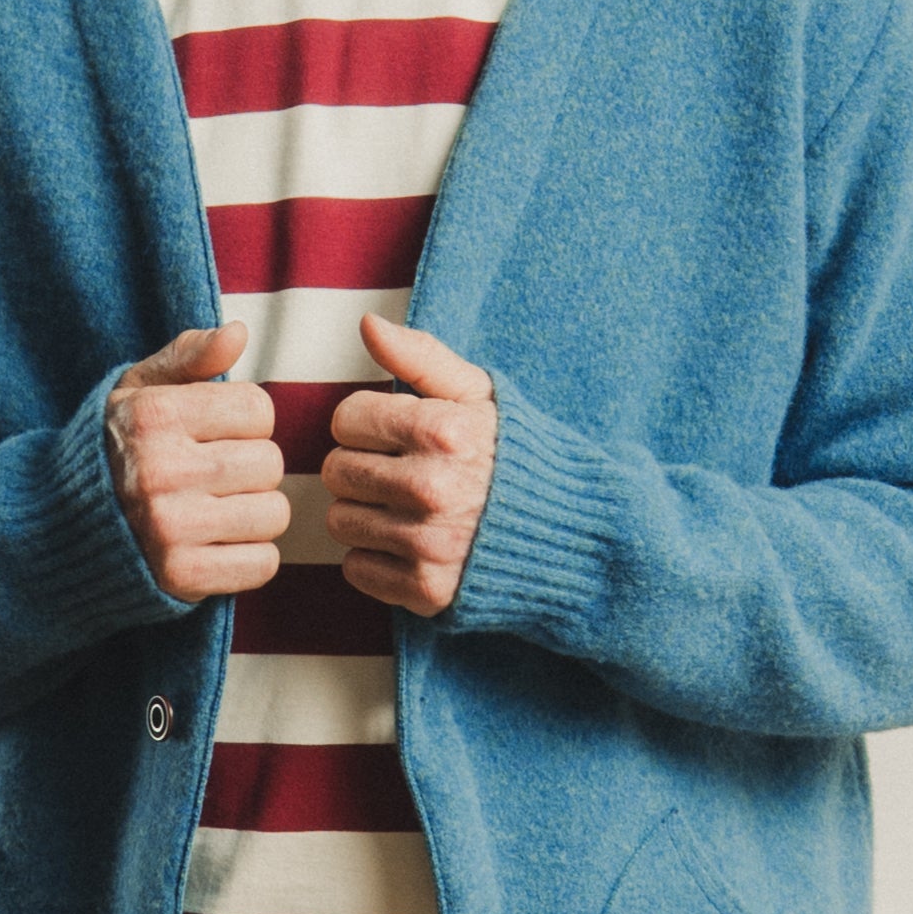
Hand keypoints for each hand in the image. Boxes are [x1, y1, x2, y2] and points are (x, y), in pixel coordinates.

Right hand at [106, 322, 289, 599]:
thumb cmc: (116, 449)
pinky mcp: (181, 576)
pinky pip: (263, 563)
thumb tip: (237, 333)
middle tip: (216, 475)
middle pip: (270, 462)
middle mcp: (159, 471)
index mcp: (153, 416)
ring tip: (217, 509)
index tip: (216, 434)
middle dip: (251, 467)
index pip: (258, 409)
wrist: (60, 526)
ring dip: (255, 513)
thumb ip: (188, 355)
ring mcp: (169, 528)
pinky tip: (218, 545)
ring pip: (273, 514)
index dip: (245, 421)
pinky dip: (250, 557)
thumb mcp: (138, 390)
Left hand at [321, 314, 497, 617]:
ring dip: (365, 514)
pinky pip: (356, 568)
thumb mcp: (480, 396)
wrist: (575, 536)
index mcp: (442, 432)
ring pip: (340, 521)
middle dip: (361, 467)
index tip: (393, 434)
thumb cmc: (517, 457)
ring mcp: (427, 543)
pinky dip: (376, 559)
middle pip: (337, 471)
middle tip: (398, 472)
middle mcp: (431, 488)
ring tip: (405, 509)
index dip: (366, 424)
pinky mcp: (426, 590)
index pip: (347, 420)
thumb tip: (367, 323)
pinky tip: (410, 545)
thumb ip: (420, 357)